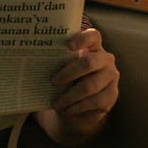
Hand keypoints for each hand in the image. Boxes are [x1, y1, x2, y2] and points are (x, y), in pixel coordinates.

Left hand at [35, 28, 119, 144]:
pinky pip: (93, 102)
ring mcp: (111, 77)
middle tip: (52, 82)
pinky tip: (67, 110)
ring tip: (56, 104)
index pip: (93, 36)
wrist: (79, 106)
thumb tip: (36, 65)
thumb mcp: (61, 70)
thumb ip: (56, 64)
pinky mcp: (111, 95)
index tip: (68, 46)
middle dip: (68, 73)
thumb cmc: (66, 82)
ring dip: (69, 97)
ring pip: (89, 86)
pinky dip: (77, 107)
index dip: (82, 39)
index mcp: (93, 47)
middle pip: (88, 62)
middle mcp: (106, 59)